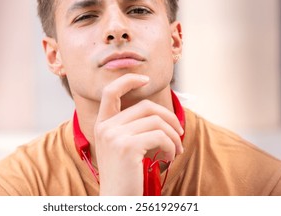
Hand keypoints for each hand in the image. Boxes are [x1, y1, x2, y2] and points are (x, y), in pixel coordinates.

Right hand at [94, 73, 183, 194]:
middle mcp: (105, 127)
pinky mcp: (127, 146)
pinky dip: (172, 146)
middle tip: (179, 134)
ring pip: (157, 121)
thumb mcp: (122, 148)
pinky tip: (169, 158)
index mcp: (102, 125)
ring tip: (176, 150)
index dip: (128, 80)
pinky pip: (161, 136)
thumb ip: (130, 128)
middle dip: (169, 118)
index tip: (145, 79)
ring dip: (174, 136)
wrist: (117, 202)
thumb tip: (160, 115)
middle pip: (146, 107)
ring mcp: (114, 136)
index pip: (109, 92)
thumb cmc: (124, 176)